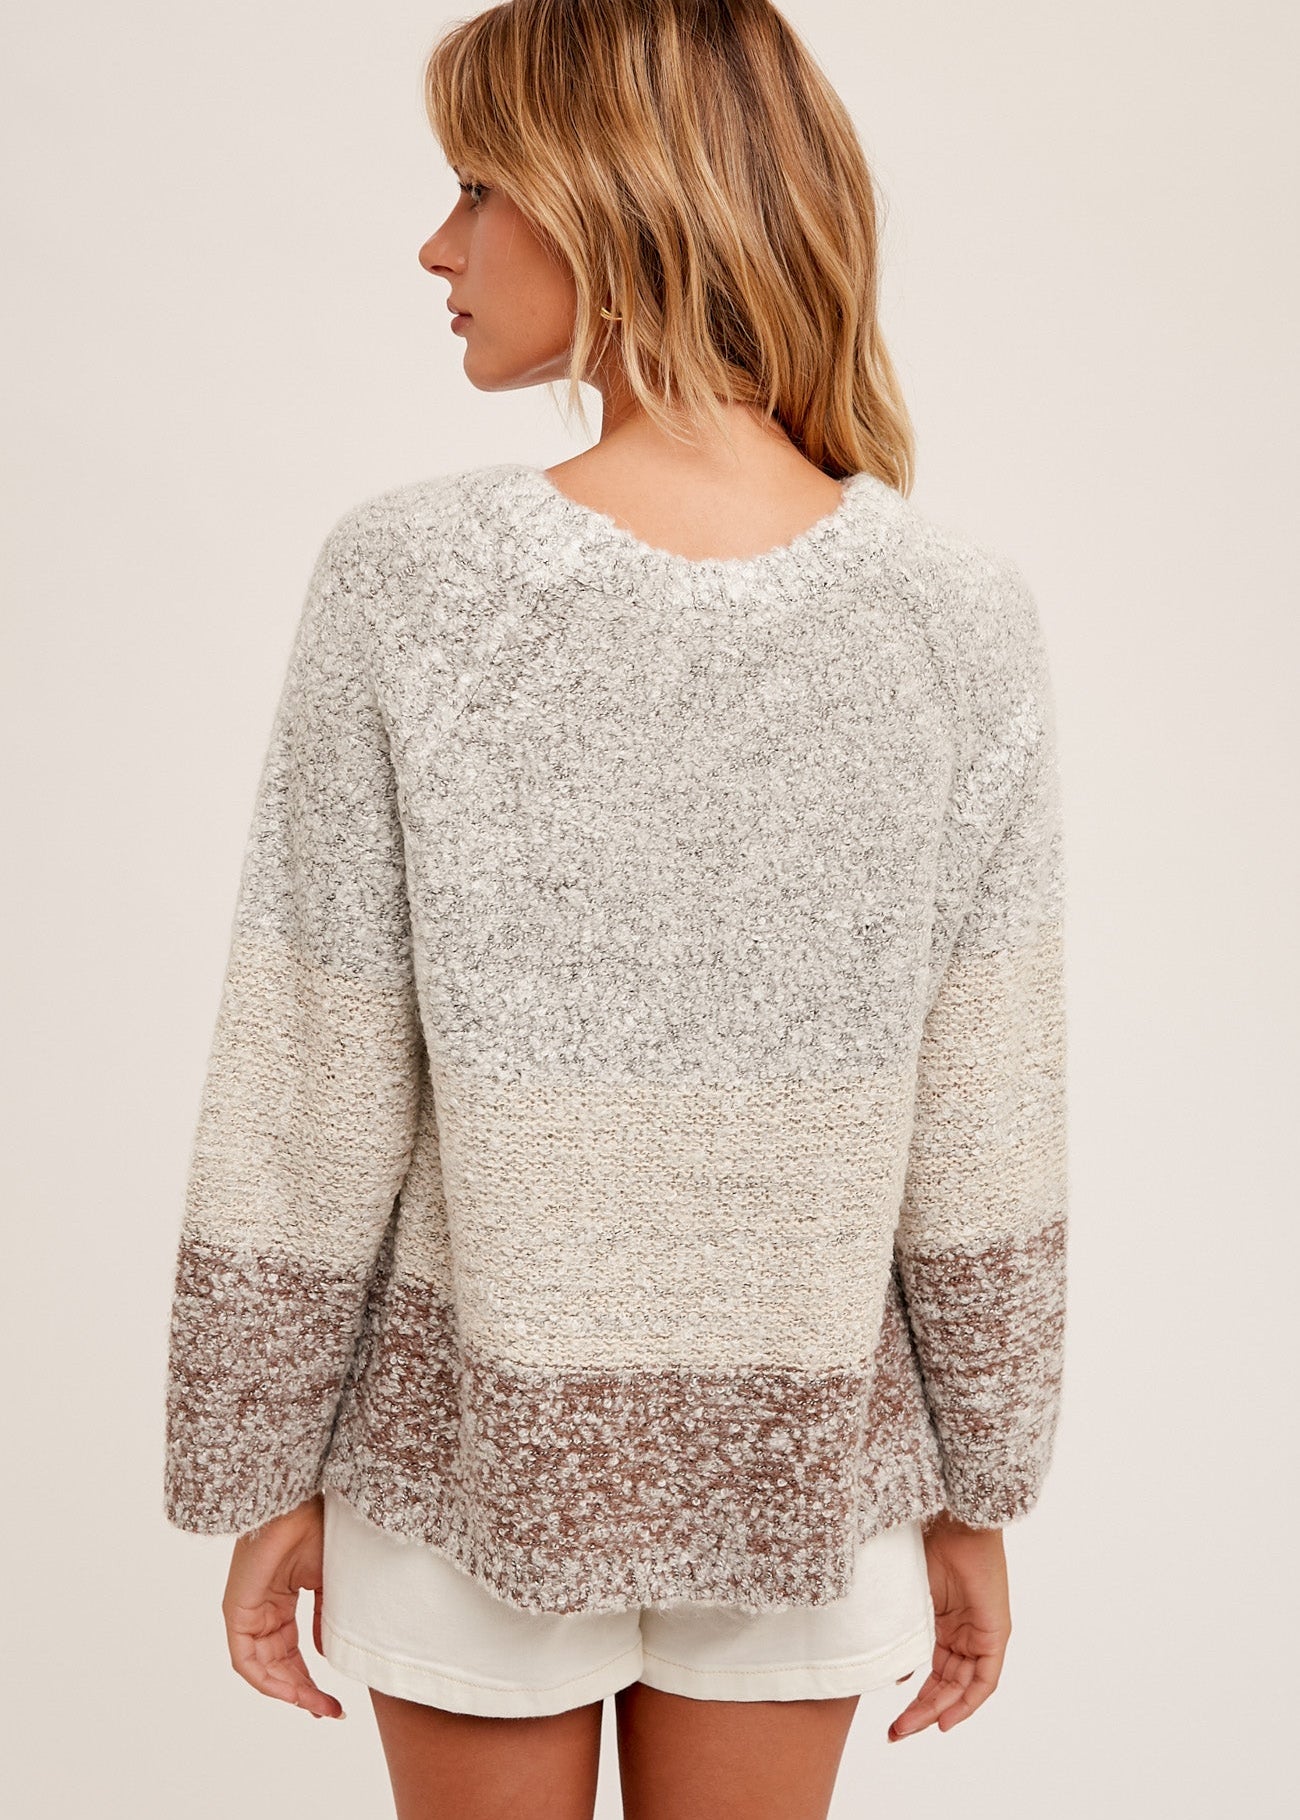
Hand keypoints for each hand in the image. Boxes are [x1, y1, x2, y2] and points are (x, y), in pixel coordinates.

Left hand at [221, 1493, 344, 1718]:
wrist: (298, 1502)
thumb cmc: (315, 1528)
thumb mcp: (327, 1581)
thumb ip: (324, 1618)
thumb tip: (323, 1653)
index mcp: (280, 1601)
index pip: (292, 1652)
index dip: (312, 1679)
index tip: (334, 1702)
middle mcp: (261, 1610)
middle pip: (278, 1665)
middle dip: (304, 1692)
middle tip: (329, 1711)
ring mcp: (247, 1612)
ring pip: (262, 1668)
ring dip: (288, 1691)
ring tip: (316, 1705)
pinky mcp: (235, 1611)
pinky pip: (244, 1659)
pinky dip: (266, 1679)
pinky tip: (291, 1691)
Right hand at [887, 1510, 1010, 1741]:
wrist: (952, 1520)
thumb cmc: (927, 1545)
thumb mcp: (910, 1598)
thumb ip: (905, 1634)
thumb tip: (895, 1673)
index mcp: (943, 1625)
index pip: (934, 1674)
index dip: (916, 1700)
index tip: (895, 1720)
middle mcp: (964, 1635)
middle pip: (946, 1686)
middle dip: (922, 1712)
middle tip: (897, 1733)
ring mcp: (980, 1635)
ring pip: (962, 1688)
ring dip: (938, 1711)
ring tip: (911, 1728)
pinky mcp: (996, 1634)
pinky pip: (985, 1679)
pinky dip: (968, 1702)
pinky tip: (947, 1719)